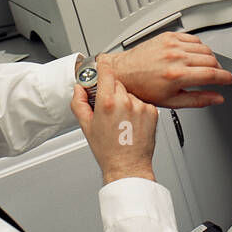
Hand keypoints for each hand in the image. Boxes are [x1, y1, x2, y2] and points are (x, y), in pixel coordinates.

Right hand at [71, 55, 157, 183]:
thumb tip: (79, 89)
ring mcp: (141, 106)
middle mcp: (126, 102)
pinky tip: (132, 123)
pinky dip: (137, 108)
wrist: (128, 165)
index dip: (102, 67)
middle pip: (117, 83)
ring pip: (130, 93)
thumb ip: (79, 103)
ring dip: (125, 100)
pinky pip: (142, 102)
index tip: (101, 65)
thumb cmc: (108, 150)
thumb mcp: (86, 126)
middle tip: (109, 108)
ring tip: (122, 120)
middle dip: (112, 91)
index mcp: (107, 102)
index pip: (106, 71)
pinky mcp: (152, 111)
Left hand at [106, 32, 231, 108]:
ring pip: (204, 48)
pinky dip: (199, 47)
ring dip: (210, 58)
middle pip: (211, 60)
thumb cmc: (142, 89)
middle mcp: (175, 57)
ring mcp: (171, 44)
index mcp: (176, 75)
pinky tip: (195, 55)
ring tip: (206, 67)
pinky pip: (193, 38)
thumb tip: (216, 98)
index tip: (231, 80)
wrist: (123, 73)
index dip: (226, 78)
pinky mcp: (168, 36)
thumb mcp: (171, 102)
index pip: (212, 74)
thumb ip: (198, 100)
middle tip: (218, 76)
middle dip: (219, 69)